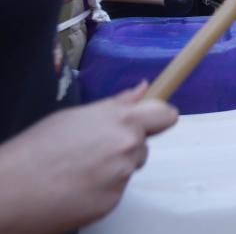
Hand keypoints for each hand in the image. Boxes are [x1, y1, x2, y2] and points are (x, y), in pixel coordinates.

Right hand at [0, 82, 176, 233]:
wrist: (12, 188)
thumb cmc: (37, 149)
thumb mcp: (76, 116)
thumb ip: (116, 104)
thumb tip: (142, 89)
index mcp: (121, 120)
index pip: (165, 115)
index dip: (158, 117)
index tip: (153, 120)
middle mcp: (127, 146)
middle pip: (143, 144)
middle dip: (126, 146)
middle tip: (93, 149)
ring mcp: (122, 175)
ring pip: (128, 168)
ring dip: (113, 168)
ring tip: (79, 169)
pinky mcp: (113, 201)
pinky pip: (116, 191)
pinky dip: (102, 190)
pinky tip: (77, 186)